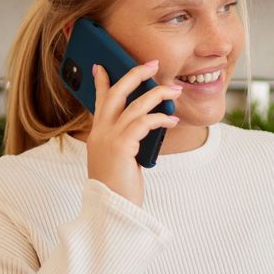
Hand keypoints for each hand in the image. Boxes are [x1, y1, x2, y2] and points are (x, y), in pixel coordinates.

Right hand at [84, 60, 181, 206]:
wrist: (112, 209)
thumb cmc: (119, 187)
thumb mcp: (120, 159)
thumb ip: (127, 140)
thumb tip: (147, 124)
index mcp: (98, 134)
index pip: (98, 101)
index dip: (101, 82)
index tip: (102, 65)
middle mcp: (100, 132)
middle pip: (116, 93)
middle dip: (135, 75)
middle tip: (153, 64)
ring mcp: (108, 138)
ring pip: (134, 105)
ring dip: (157, 94)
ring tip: (175, 91)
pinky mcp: (121, 146)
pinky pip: (143, 123)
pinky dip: (160, 118)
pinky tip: (172, 120)